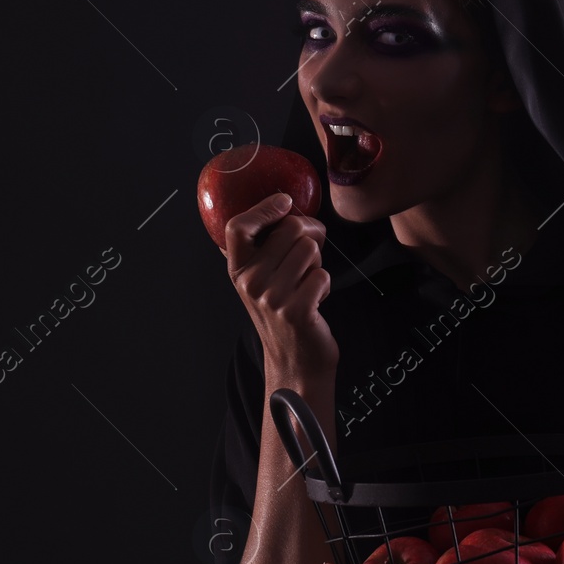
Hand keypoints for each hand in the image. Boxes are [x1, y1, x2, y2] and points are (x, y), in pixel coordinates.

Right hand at [223, 193, 337, 380]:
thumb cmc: (282, 316)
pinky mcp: (296, 311)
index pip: (237, 227)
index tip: (285, 201)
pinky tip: (315, 300)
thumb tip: (278, 206)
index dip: (262, 208)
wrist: (295, 362)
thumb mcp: (259, 283)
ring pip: (310, 249)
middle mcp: (250, 283)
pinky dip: (326, 285)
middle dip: (310, 233)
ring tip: (308, 282)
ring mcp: (272, 298)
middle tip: (312, 249)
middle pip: (290, 229)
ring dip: (318, 262)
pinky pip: (323, 274)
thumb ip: (261, 251)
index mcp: (238, 271)